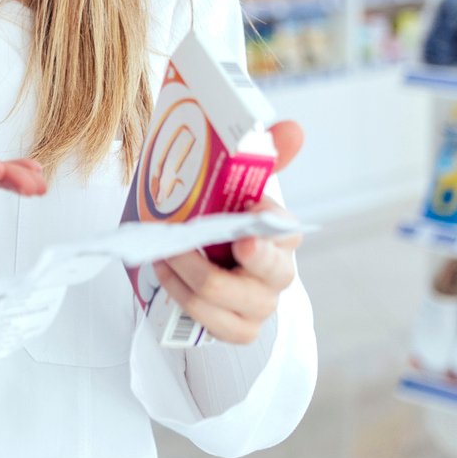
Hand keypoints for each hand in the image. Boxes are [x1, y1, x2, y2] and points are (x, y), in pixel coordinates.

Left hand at [152, 121, 305, 345]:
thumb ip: (266, 156)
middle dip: (242, 256)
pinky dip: (181, 294)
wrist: (213, 266)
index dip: (273, 221)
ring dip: (189, 271)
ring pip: (225, 295)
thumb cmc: (228, 224)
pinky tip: (165, 271)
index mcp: (283, 237)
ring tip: (164, 250)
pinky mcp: (238, 329)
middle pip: (270, 271)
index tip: (254, 205)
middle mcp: (278, 274)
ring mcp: (259, 305)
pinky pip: (209, 320)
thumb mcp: (241, 188)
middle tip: (201, 238)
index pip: (288, 229)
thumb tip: (292, 128)